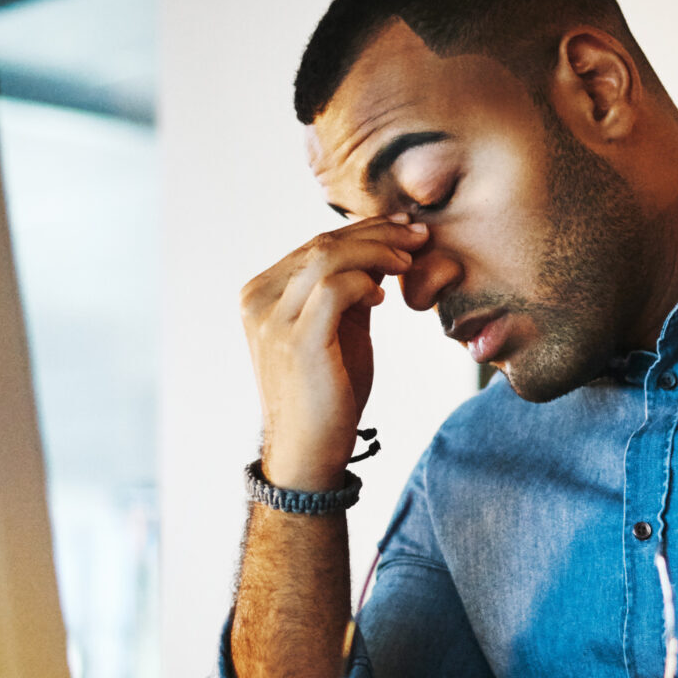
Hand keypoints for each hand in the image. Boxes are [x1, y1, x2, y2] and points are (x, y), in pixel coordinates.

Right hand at [239, 214, 428, 489]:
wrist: (309, 451)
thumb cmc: (327, 391)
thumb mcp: (340, 327)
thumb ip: (353, 288)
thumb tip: (384, 248)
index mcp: (261, 292)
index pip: (315, 245)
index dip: (364, 229)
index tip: (403, 226)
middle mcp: (258, 300)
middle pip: (322, 244)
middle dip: (378, 233)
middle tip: (419, 234)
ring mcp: (271, 319)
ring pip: (328, 258)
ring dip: (377, 252)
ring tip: (409, 260)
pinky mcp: (295, 340)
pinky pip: (333, 289)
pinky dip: (364, 283)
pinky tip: (382, 296)